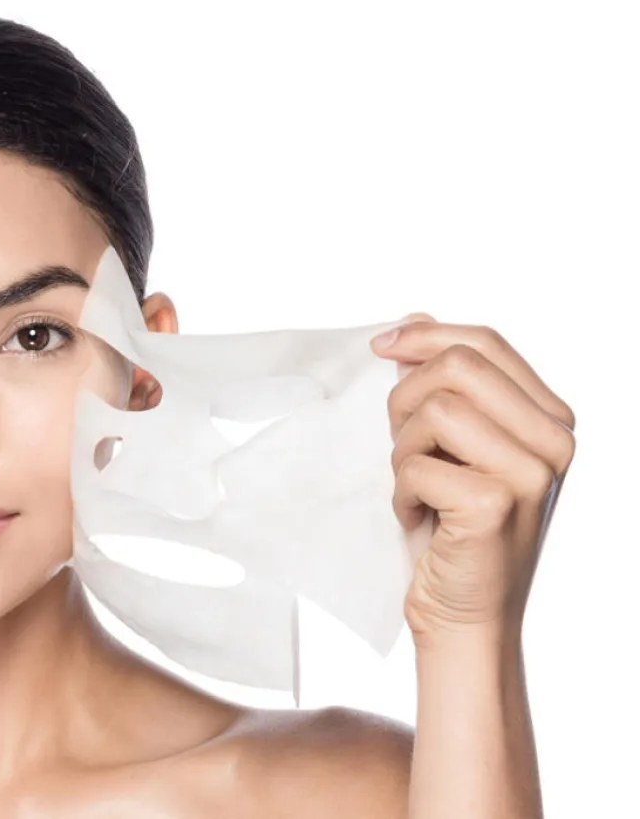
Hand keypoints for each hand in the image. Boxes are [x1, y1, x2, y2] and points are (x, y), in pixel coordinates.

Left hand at [370, 313, 575, 642]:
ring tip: (418, 489)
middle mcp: (554, 442)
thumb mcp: (453, 446)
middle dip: (405, 399)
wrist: (465, 616)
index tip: (380, 346)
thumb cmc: (453, 529)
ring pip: (435, 409)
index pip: (487, 343)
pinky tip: (419, 520)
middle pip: (458, 365)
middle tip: (403, 446)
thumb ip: (447, 386)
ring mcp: (531, 473)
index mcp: (550, 419)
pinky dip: (402, 493)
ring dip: (403, 451)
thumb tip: (414, 318)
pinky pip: (417, 465)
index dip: (426, 335)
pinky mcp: (494, 505)